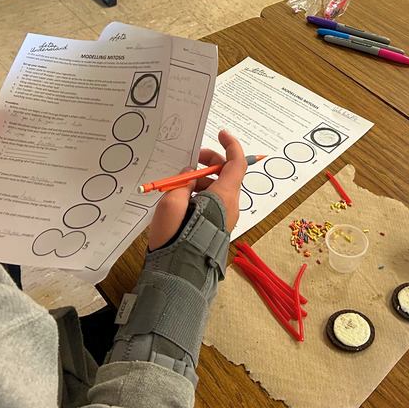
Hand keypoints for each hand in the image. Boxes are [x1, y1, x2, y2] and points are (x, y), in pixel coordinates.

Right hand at [147, 130, 245, 250]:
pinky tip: (182, 200)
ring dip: (201, 180)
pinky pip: (214, 202)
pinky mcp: (218, 226)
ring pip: (218, 189)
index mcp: (224, 197)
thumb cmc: (176, 238)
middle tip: (191, 161)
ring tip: (178, 186)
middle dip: (210, 163)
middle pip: (227, 174)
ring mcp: (226, 217)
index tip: (221, 133)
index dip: (231, 145)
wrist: (180, 273)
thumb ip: (182, 183)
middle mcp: (230, 206)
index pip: (237, 163)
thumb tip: (189, 176)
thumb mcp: (171, 203)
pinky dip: (200, 194)